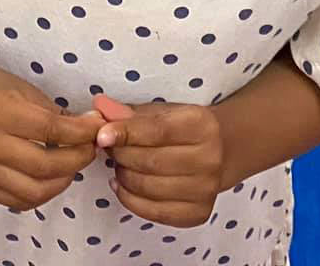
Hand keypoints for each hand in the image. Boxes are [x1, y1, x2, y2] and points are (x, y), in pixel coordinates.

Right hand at [0, 61, 102, 212]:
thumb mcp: (23, 88)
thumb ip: (55, 113)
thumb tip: (90, 129)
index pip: (52, 130)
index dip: (81, 132)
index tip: (97, 129)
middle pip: (46, 166)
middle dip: (78, 159)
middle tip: (89, 149)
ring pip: (34, 191)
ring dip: (62, 181)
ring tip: (71, 165)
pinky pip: (17, 200)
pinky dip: (40, 193)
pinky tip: (49, 177)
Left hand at [94, 92, 228, 226]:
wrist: (219, 152)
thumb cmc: (182, 129)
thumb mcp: (160, 113)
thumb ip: (129, 113)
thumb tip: (100, 107)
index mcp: (201, 125)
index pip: (156, 131)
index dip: (126, 134)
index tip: (101, 136)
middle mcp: (209, 159)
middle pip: (150, 161)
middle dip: (121, 154)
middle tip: (110, 148)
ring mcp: (206, 189)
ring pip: (148, 187)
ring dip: (123, 176)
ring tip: (120, 164)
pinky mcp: (198, 213)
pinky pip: (153, 212)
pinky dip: (129, 199)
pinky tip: (122, 185)